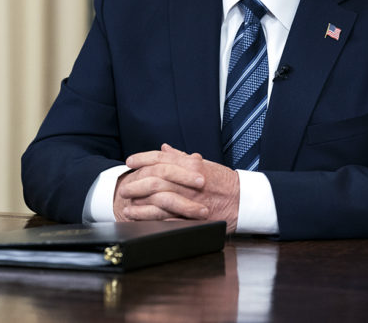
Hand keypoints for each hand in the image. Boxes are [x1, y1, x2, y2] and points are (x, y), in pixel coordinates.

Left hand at [114, 144, 239, 232]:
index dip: (143, 158)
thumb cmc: (223, 181)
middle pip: (155, 179)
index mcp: (191, 165)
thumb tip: (164, 148)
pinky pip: (167, 219)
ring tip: (127, 206)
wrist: (243, 200)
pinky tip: (141, 220)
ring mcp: (190, 200)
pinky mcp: (192, 217)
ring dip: (140, 205)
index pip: (161, 158)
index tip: (130, 161)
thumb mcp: (203, 164)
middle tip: (124, 187)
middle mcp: (189, 181)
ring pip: (158, 200)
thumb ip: (181, 157)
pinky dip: (151, 219)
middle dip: (136, 183)